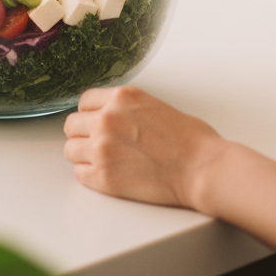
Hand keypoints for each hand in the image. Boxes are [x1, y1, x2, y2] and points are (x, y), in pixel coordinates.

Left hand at [63, 85, 275, 271]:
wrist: (204, 168)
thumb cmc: (192, 140)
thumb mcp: (155, 105)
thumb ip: (126, 108)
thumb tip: (113, 114)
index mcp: (121, 98)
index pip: (84, 102)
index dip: (90, 114)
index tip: (95, 123)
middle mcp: (106, 119)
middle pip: (72, 125)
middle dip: (83, 135)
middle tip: (99, 145)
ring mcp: (102, 148)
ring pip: (71, 150)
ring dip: (84, 155)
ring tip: (105, 162)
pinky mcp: (104, 177)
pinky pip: (80, 174)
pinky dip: (90, 176)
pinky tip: (108, 175)